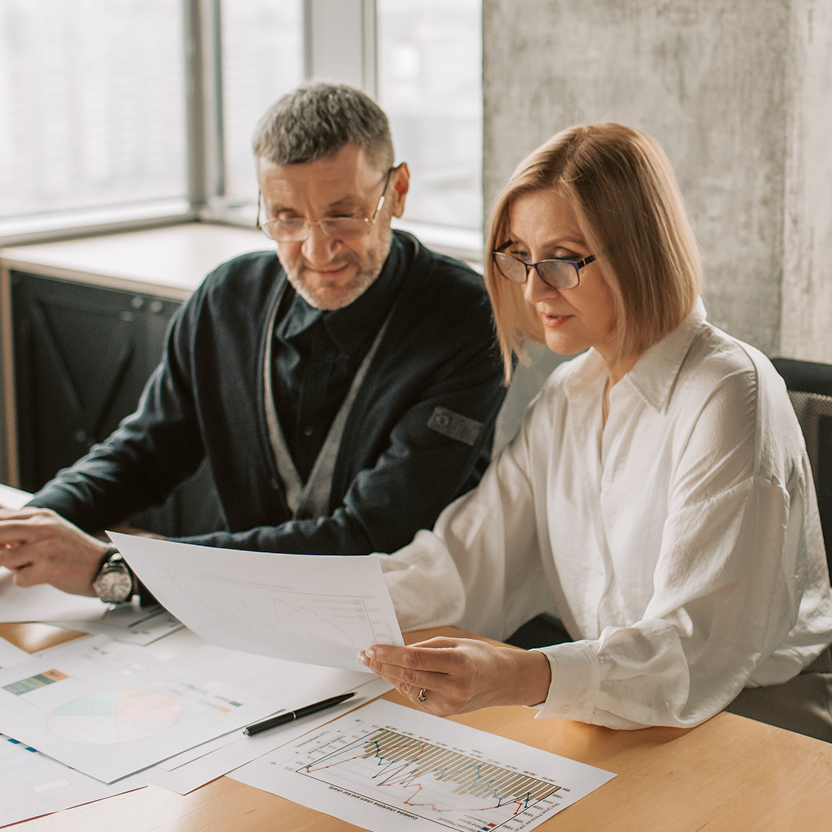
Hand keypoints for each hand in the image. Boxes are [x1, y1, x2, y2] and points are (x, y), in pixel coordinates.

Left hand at [0, 507, 110, 595]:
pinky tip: (41, 575)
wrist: (104, 566)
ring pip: (2, 557)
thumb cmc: (73, 552)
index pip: (1, 518)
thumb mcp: (50, 531)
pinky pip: (19, 578)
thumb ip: (23, 530)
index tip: (0, 544)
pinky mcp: (48, 567)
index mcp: (41, 515)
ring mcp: (46, 546)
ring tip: (26, 566)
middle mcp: (43, 526)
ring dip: (11, 566)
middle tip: (4, 555)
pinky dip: (26, 581)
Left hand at [357, 637, 551, 715]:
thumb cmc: (479, 656)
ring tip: (372, 663)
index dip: (390, 654)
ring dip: (387, 675)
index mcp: (459, 664)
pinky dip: (402, 684)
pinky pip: (416, 696)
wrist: (504, 681)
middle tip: (365, 655)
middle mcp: (455, 687)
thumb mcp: (455, 643)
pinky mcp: (444, 713)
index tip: (372, 648)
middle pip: (408, 676)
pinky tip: (391, 674)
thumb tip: (396, 650)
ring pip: (409, 688)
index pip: (415, 660)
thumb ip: (426, 648)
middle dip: (382, 665)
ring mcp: (449, 704)